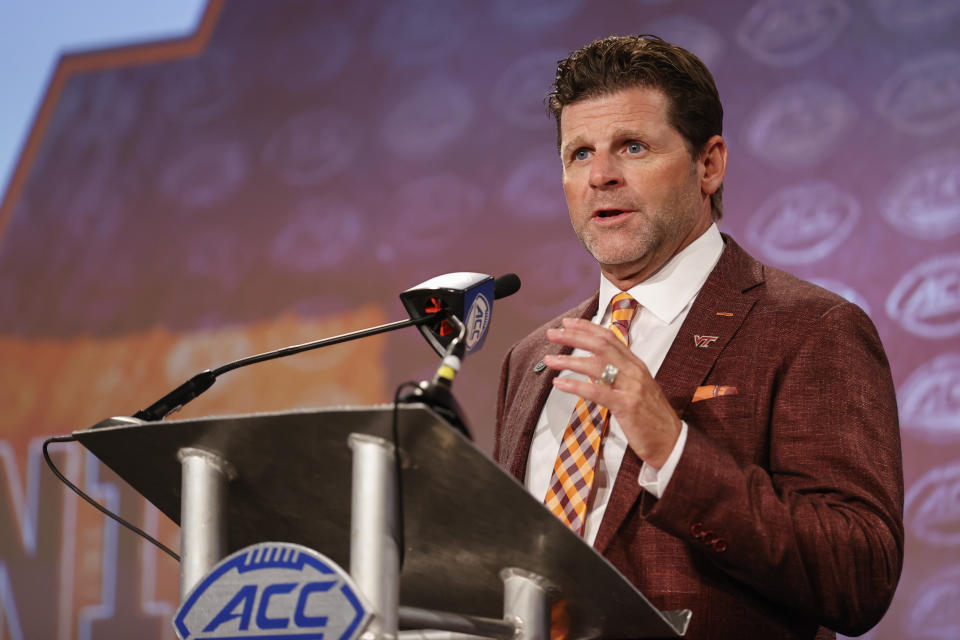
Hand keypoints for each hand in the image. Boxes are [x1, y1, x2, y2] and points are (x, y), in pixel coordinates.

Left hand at [544, 317, 681, 468]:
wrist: (672, 441)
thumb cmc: (651, 418)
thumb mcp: (635, 389)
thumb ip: (617, 376)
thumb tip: (591, 368)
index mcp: (636, 365)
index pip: (609, 338)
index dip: (587, 328)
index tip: (567, 323)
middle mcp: (634, 371)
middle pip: (600, 345)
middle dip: (574, 336)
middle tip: (552, 333)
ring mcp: (631, 387)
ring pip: (596, 365)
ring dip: (569, 360)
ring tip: (549, 360)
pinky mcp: (627, 406)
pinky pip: (597, 391)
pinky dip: (575, 385)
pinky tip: (559, 383)